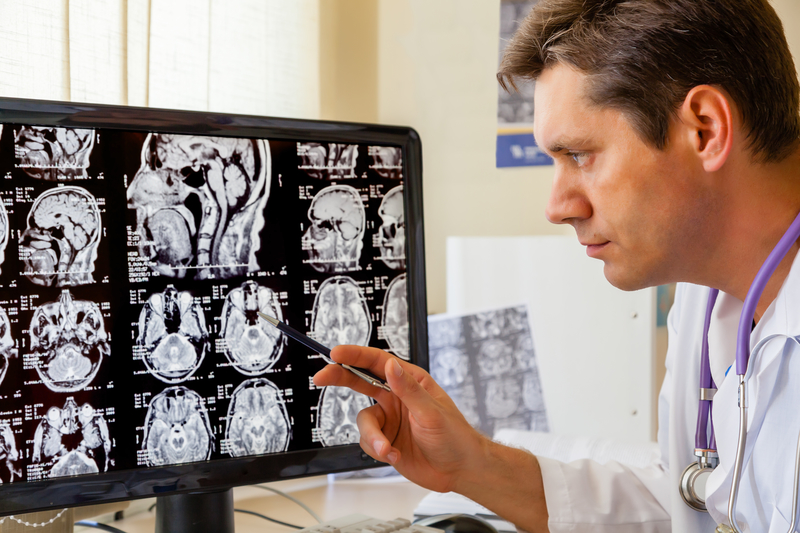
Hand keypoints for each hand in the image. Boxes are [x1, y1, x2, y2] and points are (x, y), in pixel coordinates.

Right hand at [313, 345, 487, 492]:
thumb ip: (408, 389)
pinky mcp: (385, 440)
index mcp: (410, 382)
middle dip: (339, 378)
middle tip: (321, 377)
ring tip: (388, 449)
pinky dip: (378, 450)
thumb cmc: (455, 436)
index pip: (378, 362)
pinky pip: (367, 442)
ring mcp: (390, 419)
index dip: (355, 355)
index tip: (336, 353)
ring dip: (372, 437)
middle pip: (360, 381)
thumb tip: (390, 366)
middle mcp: (396, 397)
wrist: (459, 470)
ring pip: (363, 421)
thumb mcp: (431, 411)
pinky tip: (396, 456)